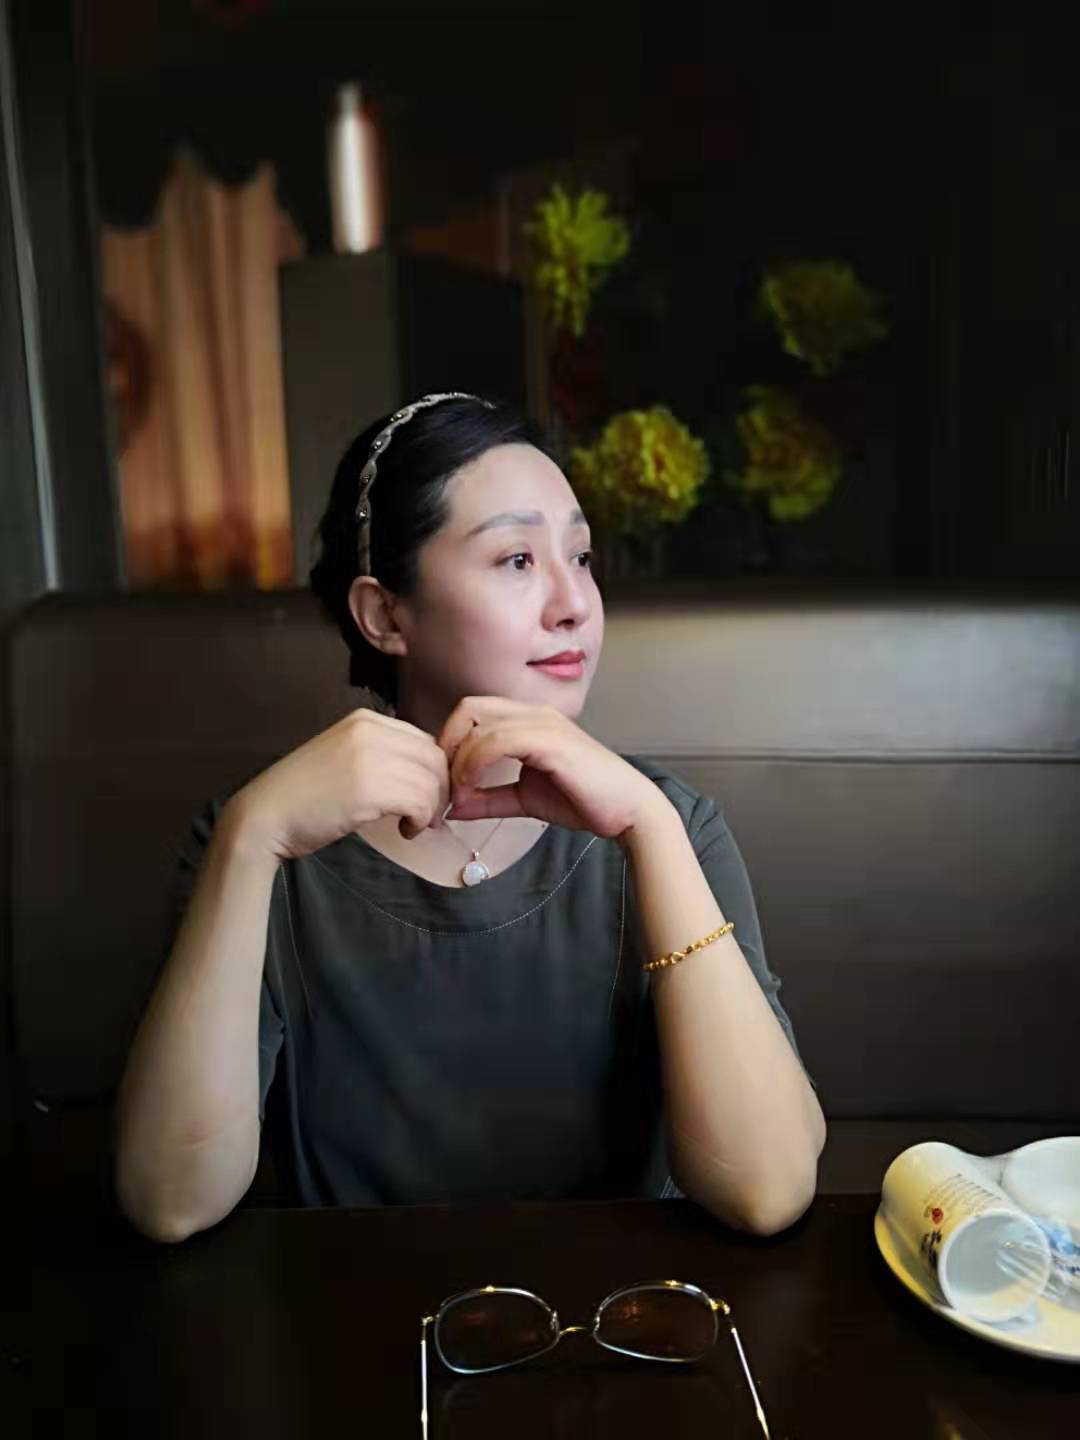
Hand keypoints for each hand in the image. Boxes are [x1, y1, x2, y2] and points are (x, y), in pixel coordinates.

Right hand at [229, 708, 451, 861]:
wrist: (265, 815)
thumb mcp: (346, 757)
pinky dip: (421, 821)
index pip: (425, 740)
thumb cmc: (304, 795)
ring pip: (431, 782)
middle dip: (440, 790)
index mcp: (365, 720)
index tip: (427, 796)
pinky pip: (420, 802)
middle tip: (428, 816)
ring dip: (430, 810)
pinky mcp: (369, 788)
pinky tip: (405, 831)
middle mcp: (371, 730)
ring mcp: (370, 757)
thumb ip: (382, 755)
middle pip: (435, 758)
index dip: (434, 772)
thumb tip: (426, 773)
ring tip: (412, 825)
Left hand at [436, 697, 668, 840]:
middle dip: (447, 741)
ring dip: (458, 760)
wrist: (628, 810)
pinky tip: (471, 787)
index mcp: (529, 720)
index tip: (445, 777)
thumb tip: (452, 807)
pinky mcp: (550, 741)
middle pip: (470, 706)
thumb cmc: (584, 800)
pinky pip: (498, 740)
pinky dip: (475, 762)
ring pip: (480, 724)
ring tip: (456, 792)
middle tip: (443, 779)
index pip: (474, 712)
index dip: (451, 740)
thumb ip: (489, 799)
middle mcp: (535, 713)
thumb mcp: (524, 799)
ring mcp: (543, 724)